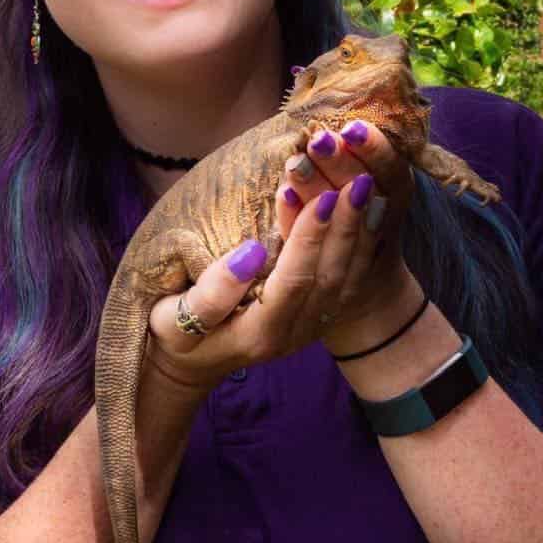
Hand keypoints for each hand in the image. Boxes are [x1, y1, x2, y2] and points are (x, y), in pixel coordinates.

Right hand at [145, 120, 415, 390]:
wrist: (191, 360)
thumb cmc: (172, 331)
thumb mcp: (172, 320)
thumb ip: (210, 294)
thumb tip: (250, 253)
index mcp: (259, 333)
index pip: (295, 281)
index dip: (309, 239)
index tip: (321, 196)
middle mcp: (295, 334)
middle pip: (330, 278)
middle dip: (345, 227)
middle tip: (356, 181)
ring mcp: (311, 327)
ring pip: (348, 279)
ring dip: (360, 232)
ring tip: (367, 189)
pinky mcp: (319, 315)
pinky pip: (351, 279)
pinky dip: (363, 244)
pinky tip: (370, 211)